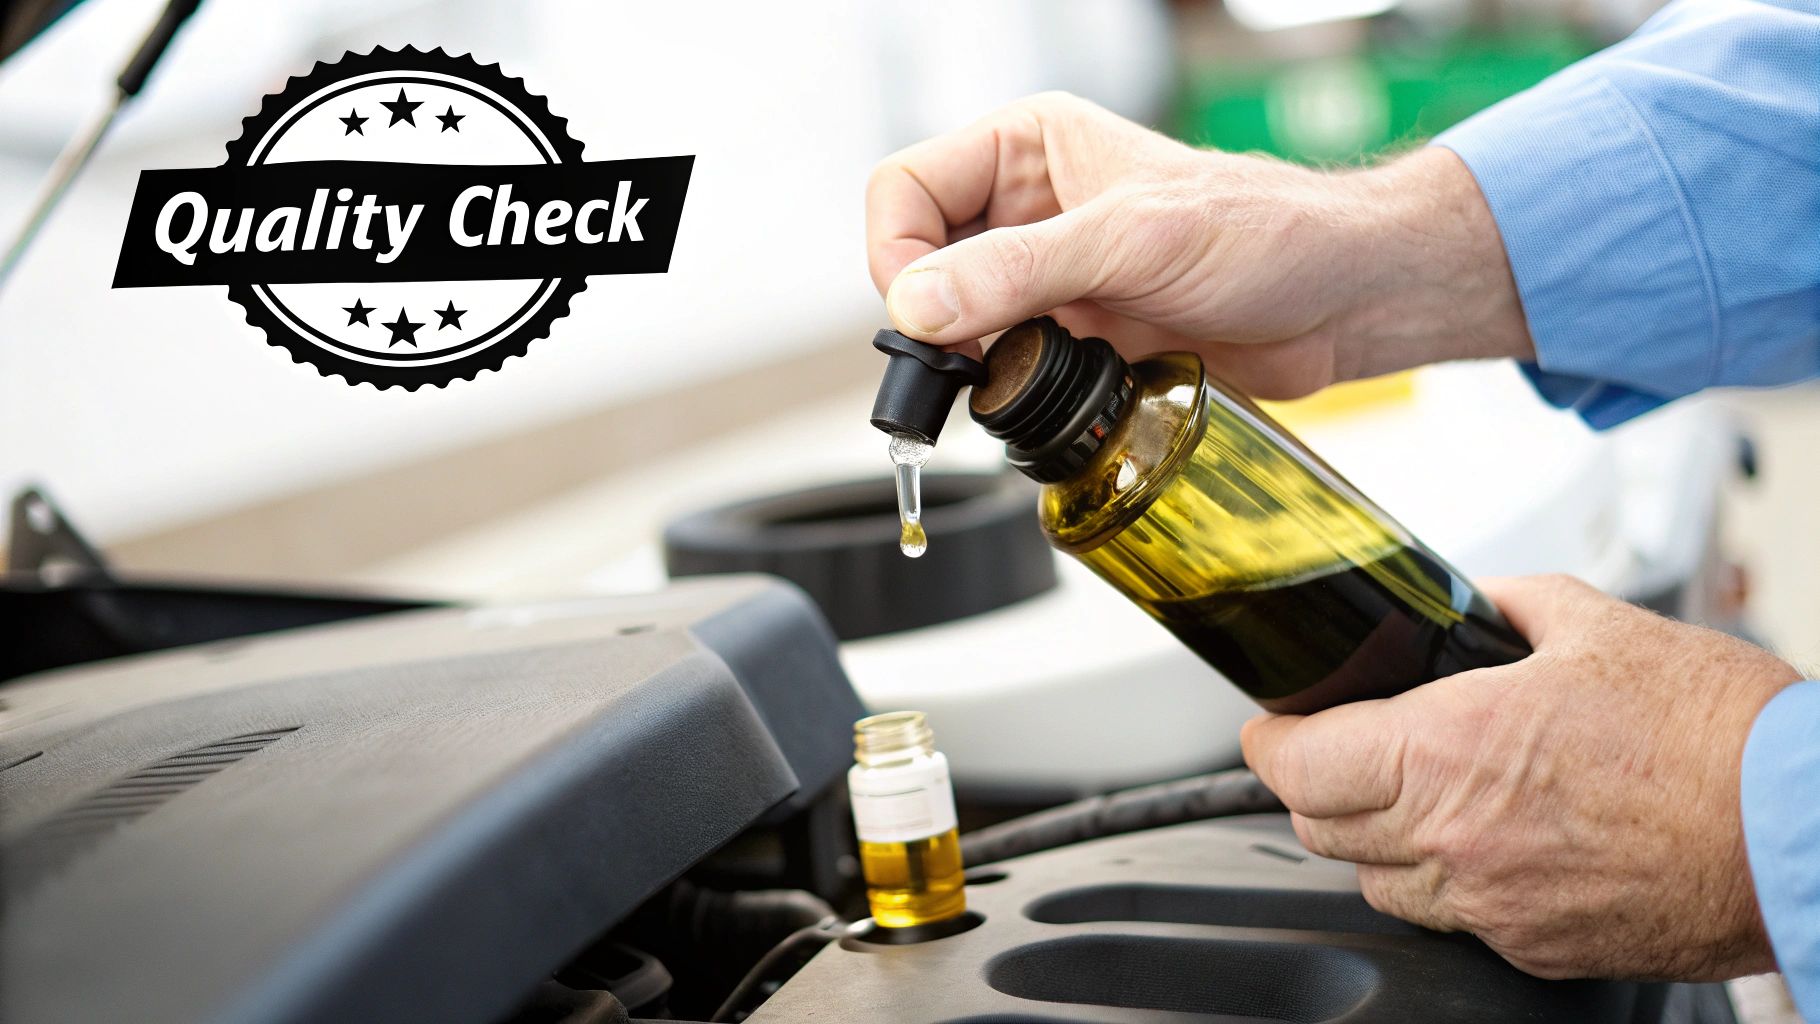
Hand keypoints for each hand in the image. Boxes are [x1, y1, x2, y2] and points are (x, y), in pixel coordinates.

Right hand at [865, 91, 1533, 398]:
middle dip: (932, 315)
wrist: (1342, 301)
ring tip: (1024, 373)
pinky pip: (1002, 371)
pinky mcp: (1071, 339)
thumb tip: (918, 305)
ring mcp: (1047, 278)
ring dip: (972, 360)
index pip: (904, 188)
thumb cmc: (1266, 233)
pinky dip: (1009, 394)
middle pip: (915, 262)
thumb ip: (1018, 270)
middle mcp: (1027, 209)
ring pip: (952, 324)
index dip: (898, 252)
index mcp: (1027, 148)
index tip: (927, 313)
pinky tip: (1050, 394)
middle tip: (974, 356)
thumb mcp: (1133, 240)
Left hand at [1241, 574, 1800, 980]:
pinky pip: (1453, 919)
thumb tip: (1474, 602)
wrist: (1800, 830)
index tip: (1271, 723)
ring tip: (1412, 794)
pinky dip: (1447, 881)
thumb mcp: (1597, 625)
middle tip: (1335, 750)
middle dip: (1313, 785)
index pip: (1296, 765)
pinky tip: (1488, 841)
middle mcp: (1455, 837)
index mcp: (1448, 749)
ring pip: (1378, 882)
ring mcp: (1493, 904)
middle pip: (1320, 827)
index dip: (1268, 741)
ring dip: (1373, 838)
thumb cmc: (1716, 732)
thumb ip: (1510, 606)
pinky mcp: (1536, 948)